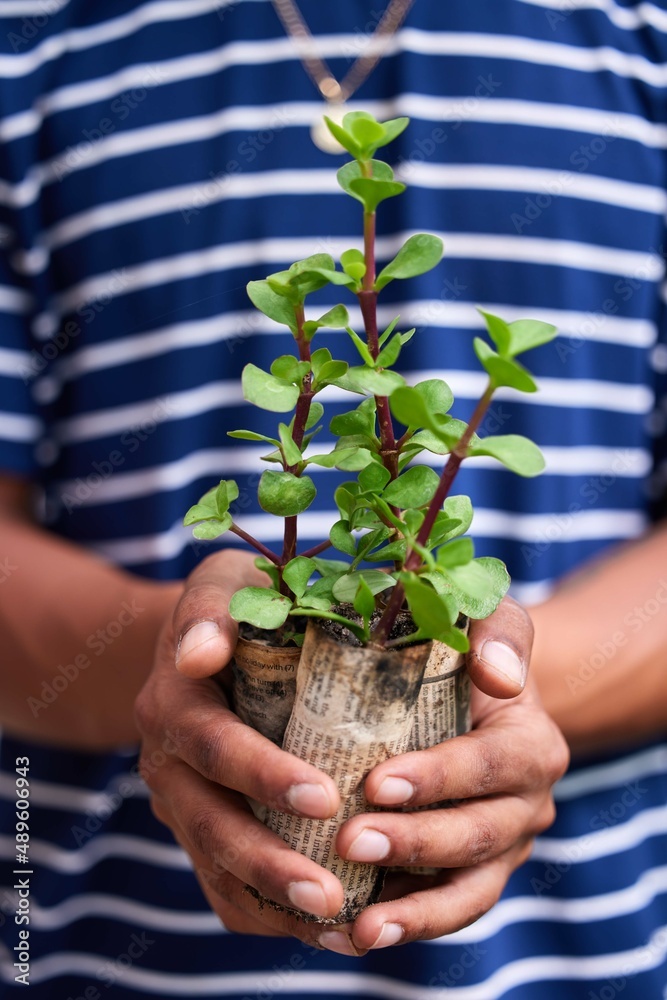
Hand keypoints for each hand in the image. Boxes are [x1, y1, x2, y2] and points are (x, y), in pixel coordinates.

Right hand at [135, 559, 567, 951]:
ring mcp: (181, 798)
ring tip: (340, 924)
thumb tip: (207, 654)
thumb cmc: (247, 598)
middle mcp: (168, 754)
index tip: (325, 794)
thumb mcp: (240, 577)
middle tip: (331, 892)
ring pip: (217, 868)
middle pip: (208, 822)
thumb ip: (239, 603)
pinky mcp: (202, 826)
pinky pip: (225, 886)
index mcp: (177, 693)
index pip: (213, 741)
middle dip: (268, 861)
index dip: (262, 773)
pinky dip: (270, 912)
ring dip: (274, 901)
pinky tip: (328, 926)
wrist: (211, 637)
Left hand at [331, 597, 569, 953]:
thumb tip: (497, 674)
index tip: (376, 783)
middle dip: (414, 844)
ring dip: (414, 911)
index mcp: (531, 745)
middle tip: (348, 841)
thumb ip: (499, 633)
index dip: (438, 778)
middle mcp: (525, 805)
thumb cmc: (467, 649)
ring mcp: (500, 849)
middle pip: (477, 836)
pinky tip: (350, 935)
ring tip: (359, 928)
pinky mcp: (469, 877)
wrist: (470, 696)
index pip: (489, 765)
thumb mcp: (488, 620)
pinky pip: (443, 912)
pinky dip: (403, 927)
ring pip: (467, 892)